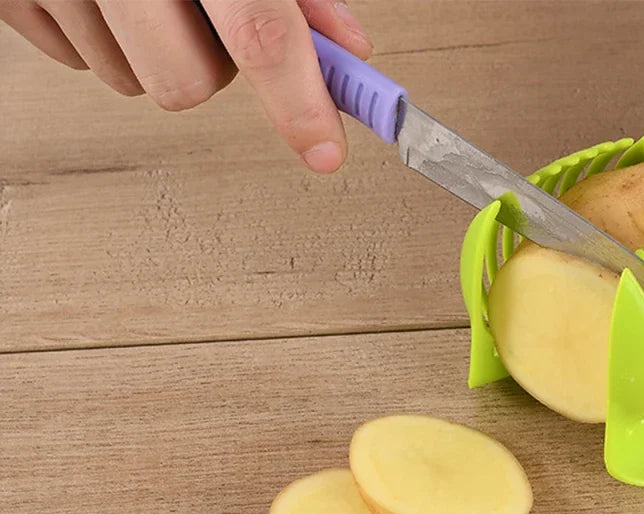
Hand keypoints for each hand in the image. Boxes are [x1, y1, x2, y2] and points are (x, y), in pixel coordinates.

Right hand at [0, 0, 372, 172]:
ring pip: (134, 82)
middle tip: (205, 16)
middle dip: (209, 67)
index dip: (298, 100)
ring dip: (157, 52)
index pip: (258, 32)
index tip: (324, 149)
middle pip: (187, 84)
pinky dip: (108, 38)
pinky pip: (82, 61)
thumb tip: (343, 44)